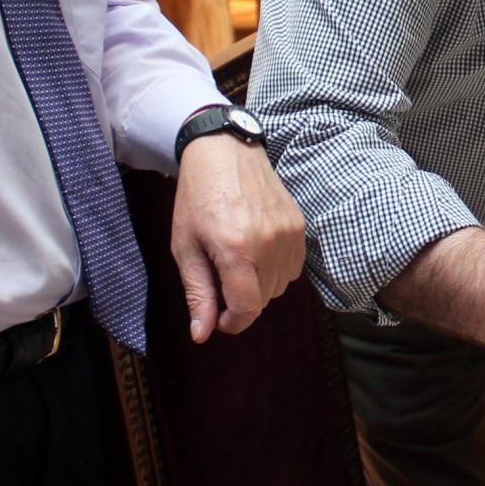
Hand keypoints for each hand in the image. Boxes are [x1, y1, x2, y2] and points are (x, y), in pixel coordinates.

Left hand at [172, 134, 306, 341]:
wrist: (224, 151)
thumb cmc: (197, 197)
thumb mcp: (185, 246)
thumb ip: (198, 292)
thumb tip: (201, 335)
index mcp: (236, 249)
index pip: (247, 308)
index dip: (233, 323)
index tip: (220, 319)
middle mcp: (268, 242)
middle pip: (264, 299)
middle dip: (242, 300)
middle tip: (221, 278)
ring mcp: (288, 233)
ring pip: (280, 286)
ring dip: (260, 285)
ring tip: (238, 261)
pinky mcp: (299, 225)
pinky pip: (294, 267)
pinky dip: (276, 269)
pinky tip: (257, 251)